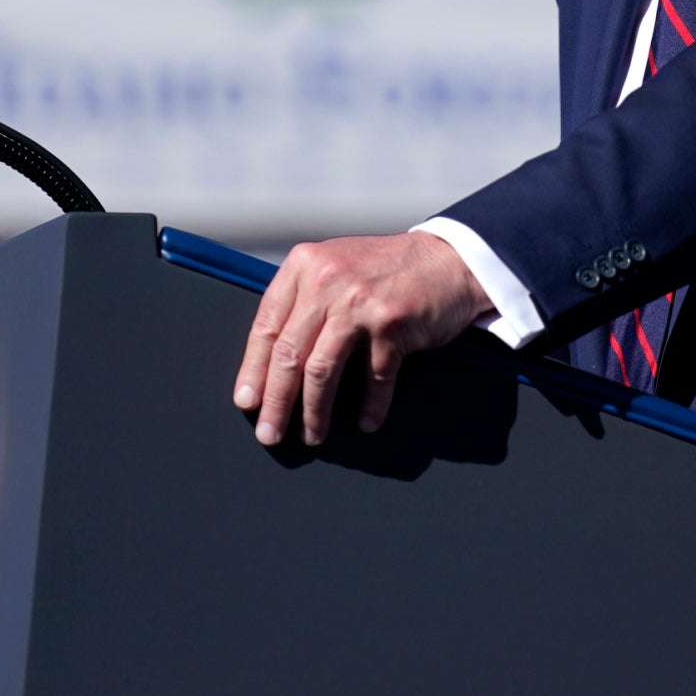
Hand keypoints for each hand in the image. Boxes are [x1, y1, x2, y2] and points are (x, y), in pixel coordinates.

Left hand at [233, 233, 494, 446]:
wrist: (449, 259)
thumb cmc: (386, 270)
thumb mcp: (335, 267)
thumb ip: (304, 299)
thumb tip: (270, 359)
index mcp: (304, 266)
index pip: (266, 326)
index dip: (253, 369)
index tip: (247, 401)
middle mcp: (327, 281)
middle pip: (289, 354)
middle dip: (276, 401)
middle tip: (269, 432)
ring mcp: (359, 303)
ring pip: (322, 370)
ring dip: (314, 412)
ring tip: (311, 436)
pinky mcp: (392, 324)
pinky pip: (374, 378)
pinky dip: (370, 407)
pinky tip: (366, 423)